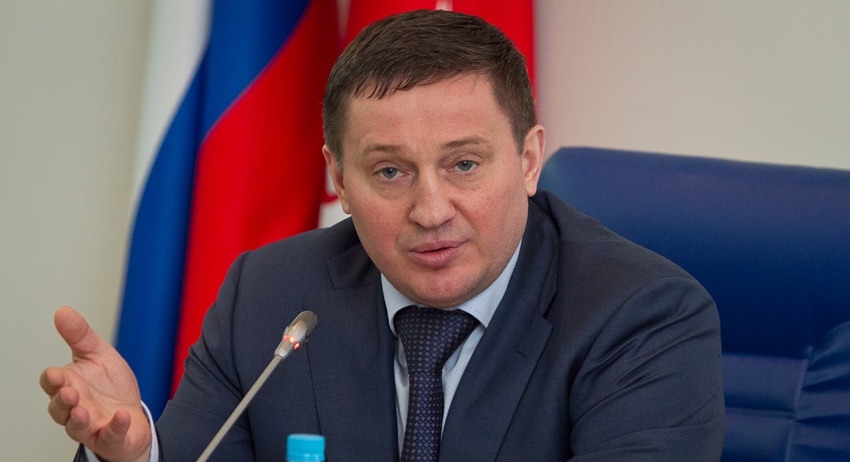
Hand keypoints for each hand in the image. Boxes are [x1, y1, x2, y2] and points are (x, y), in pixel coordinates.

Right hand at [40, 306, 151, 461]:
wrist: (133, 415)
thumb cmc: (111, 388)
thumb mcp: (99, 355)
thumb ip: (80, 336)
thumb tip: (63, 312)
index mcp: (70, 385)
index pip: (52, 384)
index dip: (52, 380)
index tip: (57, 374)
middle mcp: (75, 408)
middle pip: (59, 408)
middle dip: (62, 401)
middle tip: (69, 392)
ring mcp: (90, 426)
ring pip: (76, 427)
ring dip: (78, 419)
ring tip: (83, 410)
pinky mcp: (109, 438)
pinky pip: (110, 436)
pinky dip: (115, 427)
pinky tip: (121, 416)